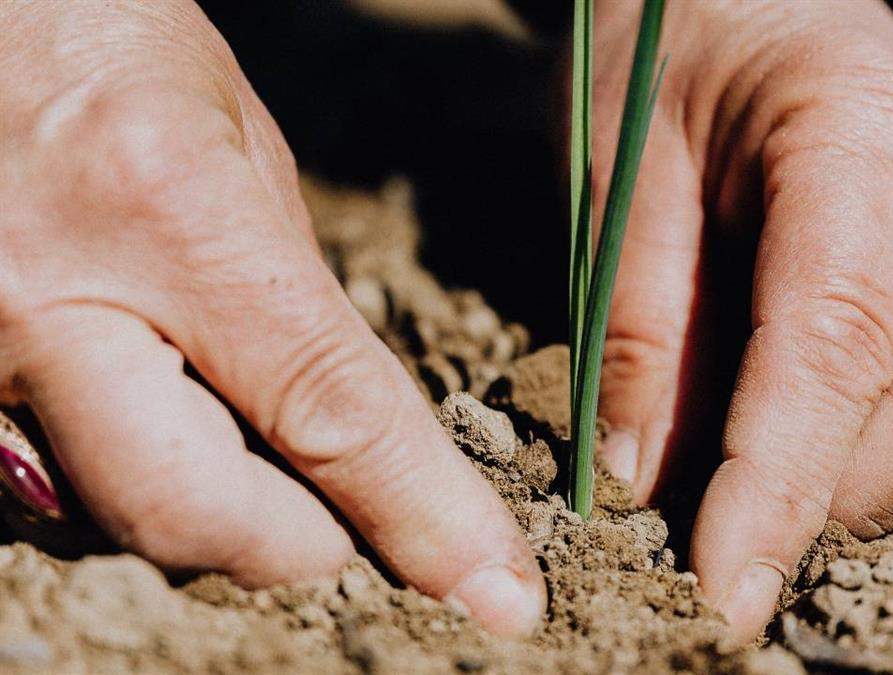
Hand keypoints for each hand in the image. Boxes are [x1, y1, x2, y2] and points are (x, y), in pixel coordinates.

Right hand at [0, 1, 541, 636]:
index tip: (496, 590)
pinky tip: (157, 414)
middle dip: (302, 544)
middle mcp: (51, 299)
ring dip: (213, 509)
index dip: (427, 517)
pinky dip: (129, 480)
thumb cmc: (105, 38)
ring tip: (243, 431)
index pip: (330, 412)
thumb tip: (346, 426)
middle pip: (199, 517)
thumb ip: (295, 295)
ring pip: (115, 519)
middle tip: (348, 516)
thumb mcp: (239, 139)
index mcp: (170, 210)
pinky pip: (48, 489)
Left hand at [591, 0, 892, 641]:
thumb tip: (649, 486)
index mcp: (865, 134)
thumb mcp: (618, 179)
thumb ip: (638, 331)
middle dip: (860, 492)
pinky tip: (825, 421)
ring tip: (778, 457)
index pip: (841, 346)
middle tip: (741, 509)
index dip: (782, 487)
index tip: (724, 588)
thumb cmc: (662, 57)